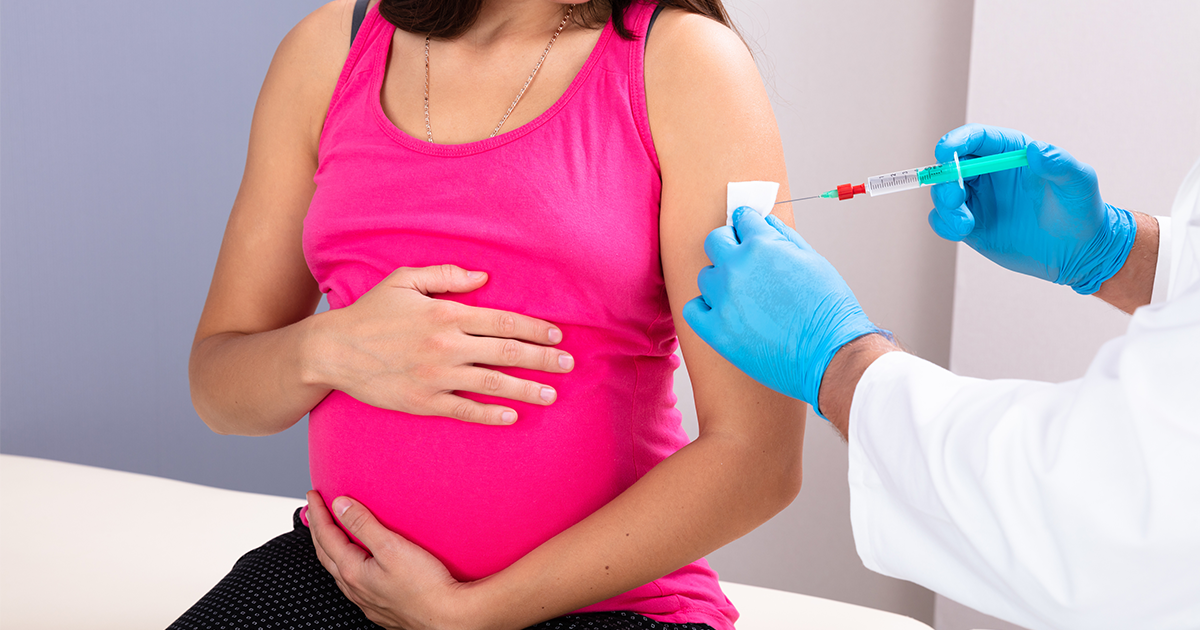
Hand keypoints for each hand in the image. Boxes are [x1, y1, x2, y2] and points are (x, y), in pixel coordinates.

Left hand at [307, 491, 475, 629]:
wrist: (448, 618)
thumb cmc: (425, 585)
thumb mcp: (392, 546)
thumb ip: (363, 524)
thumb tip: (340, 506)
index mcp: (353, 571)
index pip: (327, 536)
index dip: (318, 513)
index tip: (314, 495)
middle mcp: (355, 589)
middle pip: (326, 554)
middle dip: (318, 530)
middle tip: (314, 510)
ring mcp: (367, 601)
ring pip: (338, 571)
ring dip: (330, 549)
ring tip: (329, 535)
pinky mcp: (380, 608)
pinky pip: (353, 583)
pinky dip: (346, 565)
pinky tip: (356, 565)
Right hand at [313, 264, 573, 424]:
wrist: (332, 351)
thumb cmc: (369, 313)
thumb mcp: (404, 281)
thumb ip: (446, 276)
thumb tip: (483, 277)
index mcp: (446, 314)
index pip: (503, 321)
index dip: (535, 329)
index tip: (557, 336)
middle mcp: (446, 346)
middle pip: (506, 353)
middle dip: (542, 360)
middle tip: (568, 366)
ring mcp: (436, 377)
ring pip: (493, 384)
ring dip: (526, 389)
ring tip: (551, 394)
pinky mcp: (423, 403)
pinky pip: (464, 410)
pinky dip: (491, 414)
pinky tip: (512, 416)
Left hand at [683, 208, 882, 416]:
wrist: (830, 354)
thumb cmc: (828, 309)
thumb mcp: (813, 260)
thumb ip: (784, 237)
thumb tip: (765, 222)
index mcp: (761, 245)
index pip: (742, 219)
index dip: (747, 224)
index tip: (747, 231)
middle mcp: (736, 268)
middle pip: (714, 241)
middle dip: (728, 245)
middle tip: (743, 260)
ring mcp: (722, 299)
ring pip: (705, 276)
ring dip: (720, 281)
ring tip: (743, 295)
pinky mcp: (716, 330)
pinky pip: (693, 309)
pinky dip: (705, 308)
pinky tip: (723, 313)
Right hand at [929, 124, 1136, 293]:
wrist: (1077, 251)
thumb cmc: (1080, 210)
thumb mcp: (1078, 183)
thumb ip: (1060, 163)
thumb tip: (1035, 150)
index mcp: (1010, 153)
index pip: (977, 138)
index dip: (957, 141)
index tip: (946, 152)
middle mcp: (988, 173)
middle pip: (951, 165)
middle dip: (945, 178)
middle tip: (956, 196)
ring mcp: (978, 200)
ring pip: (943, 193)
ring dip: (946, 206)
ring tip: (965, 224)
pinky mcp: (971, 225)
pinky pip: (944, 220)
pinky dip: (945, 225)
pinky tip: (963, 232)